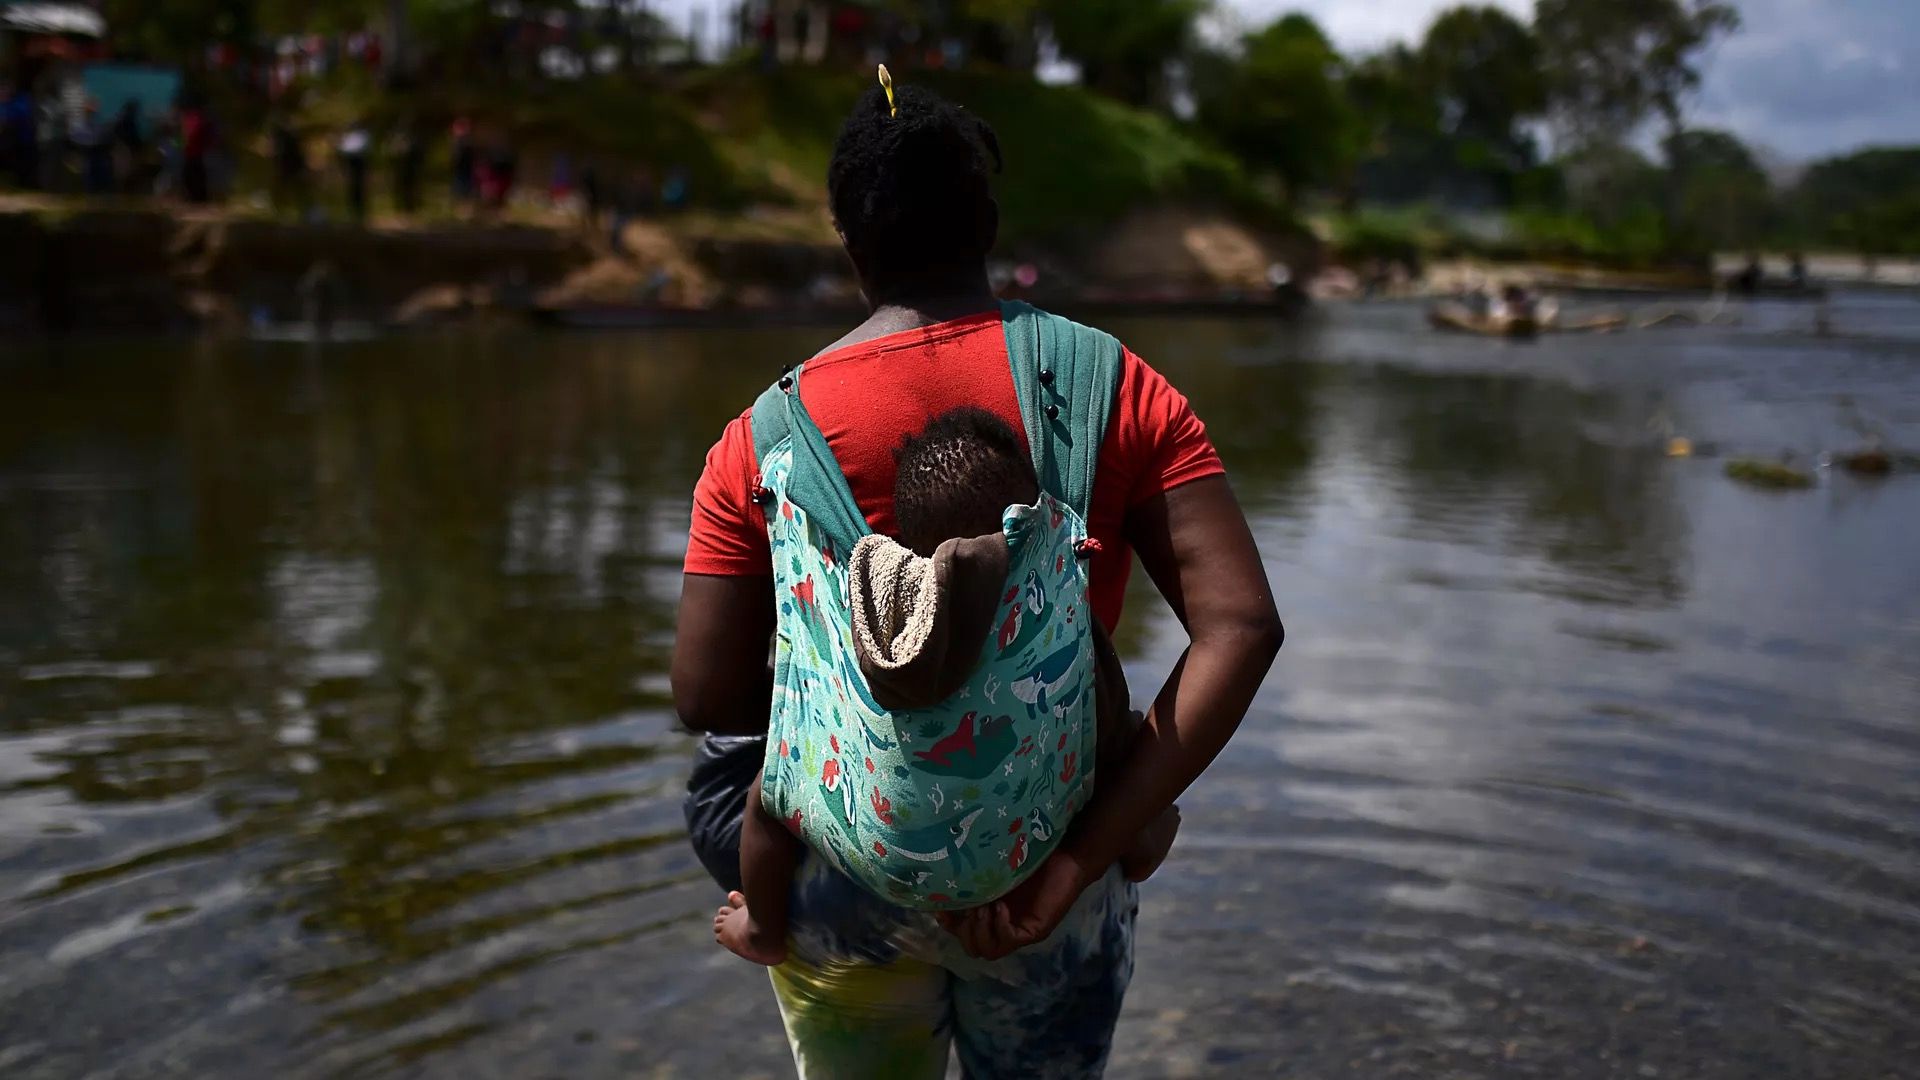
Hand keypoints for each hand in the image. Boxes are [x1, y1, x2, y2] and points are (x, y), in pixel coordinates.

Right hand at [937, 846, 1099, 959]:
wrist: (1067, 855)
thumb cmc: (1029, 854)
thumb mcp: (994, 866)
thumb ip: (973, 875)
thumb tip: (939, 871)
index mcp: (988, 912)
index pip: (960, 930)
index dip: (947, 924)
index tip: (938, 907)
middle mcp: (1001, 926)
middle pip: (971, 947)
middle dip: (964, 931)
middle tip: (970, 907)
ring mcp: (1018, 931)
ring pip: (988, 951)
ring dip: (980, 931)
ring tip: (984, 908)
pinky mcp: (1034, 931)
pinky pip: (1009, 941)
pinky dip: (1000, 927)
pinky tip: (1001, 907)